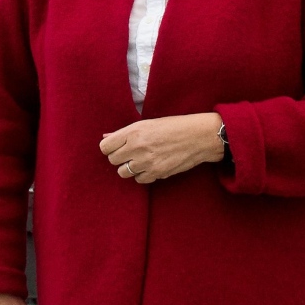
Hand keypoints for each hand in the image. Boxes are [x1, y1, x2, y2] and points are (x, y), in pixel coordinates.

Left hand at [98, 111, 224, 185]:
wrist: (199, 136)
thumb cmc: (174, 126)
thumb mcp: (148, 123)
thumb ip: (125, 132)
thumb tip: (106, 136)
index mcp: (134, 131)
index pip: (105, 146)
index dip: (110, 147)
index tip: (117, 147)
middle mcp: (137, 147)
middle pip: (112, 160)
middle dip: (120, 157)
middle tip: (131, 153)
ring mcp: (146, 162)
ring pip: (123, 172)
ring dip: (130, 168)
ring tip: (141, 160)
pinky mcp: (156, 173)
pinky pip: (139, 180)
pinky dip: (143, 175)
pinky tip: (151, 166)